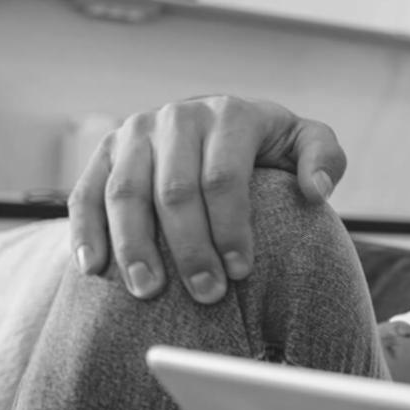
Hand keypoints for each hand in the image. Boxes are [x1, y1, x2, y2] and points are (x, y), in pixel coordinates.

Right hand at [67, 97, 346, 302]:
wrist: (218, 124)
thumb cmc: (268, 146)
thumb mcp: (305, 142)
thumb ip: (324, 159)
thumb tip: (315, 191)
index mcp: (228, 114)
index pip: (223, 177)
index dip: (231, 228)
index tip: (242, 272)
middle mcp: (177, 117)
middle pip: (175, 191)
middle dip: (190, 248)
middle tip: (206, 294)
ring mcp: (134, 132)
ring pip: (125, 194)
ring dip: (134, 247)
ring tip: (149, 292)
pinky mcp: (105, 152)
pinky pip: (86, 194)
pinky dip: (85, 232)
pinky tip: (92, 269)